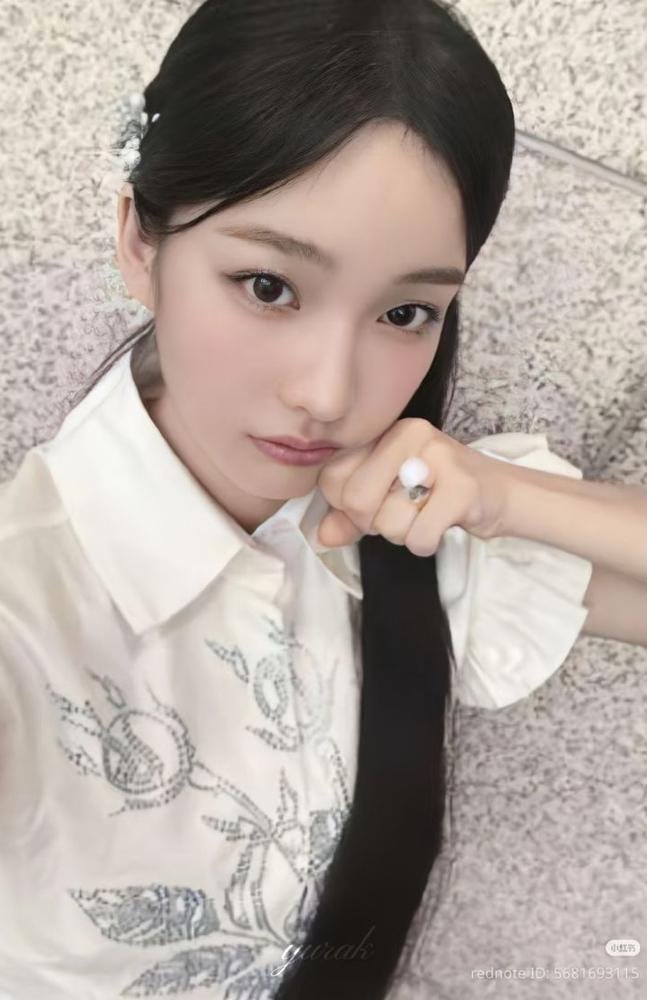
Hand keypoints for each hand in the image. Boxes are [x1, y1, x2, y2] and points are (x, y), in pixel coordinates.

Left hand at [315, 417, 511, 555]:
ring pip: (388, 522)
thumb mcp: (386, 496)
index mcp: (385, 431)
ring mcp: (439, 458)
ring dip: (403, 534)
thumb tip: (321, 536)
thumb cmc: (436, 493)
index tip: (373, 505)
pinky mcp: (463, 488)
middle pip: (356, 500)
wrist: (499, 494)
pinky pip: (419, 536)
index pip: (332, 477)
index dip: (344, 506)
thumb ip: (349, 515)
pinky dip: (425, 544)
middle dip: (373, 523)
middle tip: (400, 515)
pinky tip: (440, 527)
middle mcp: (410, 434)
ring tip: (425, 515)